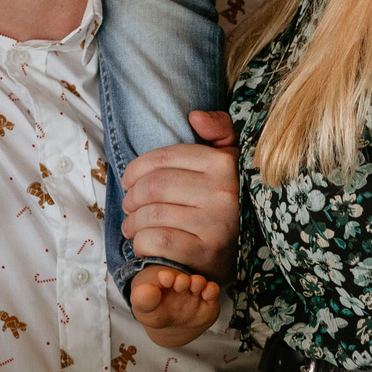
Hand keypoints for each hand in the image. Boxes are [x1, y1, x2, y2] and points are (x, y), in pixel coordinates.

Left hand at [119, 111, 237, 279]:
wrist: (243, 254)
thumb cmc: (226, 202)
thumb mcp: (231, 160)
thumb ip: (219, 130)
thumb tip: (195, 116)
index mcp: (223, 163)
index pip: (162, 158)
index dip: (135, 169)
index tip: (128, 181)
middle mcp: (223, 191)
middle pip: (153, 186)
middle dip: (131, 198)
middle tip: (129, 206)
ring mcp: (217, 223)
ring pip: (152, 215)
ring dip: (132, 223)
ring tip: (131, 226)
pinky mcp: (207, 252)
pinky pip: (158, 241)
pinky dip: (142, 243)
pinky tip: (143, 243)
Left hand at [130, 266, 220, 346]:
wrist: (172, 328)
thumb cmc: (156, 314)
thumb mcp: (144, 308)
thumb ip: (142, 299)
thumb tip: (147, 289)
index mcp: (163, 284)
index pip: (165, 277)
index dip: (166, 277)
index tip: (164, 279)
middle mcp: (180, 286)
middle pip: (184, 279)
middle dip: (182, 280)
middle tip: (179, 283)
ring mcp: (195, 293)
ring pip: (199, 282)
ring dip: (197, 282)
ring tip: (193, 287)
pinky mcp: (208, 302)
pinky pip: (212, 291)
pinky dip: (212, 290)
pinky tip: (207, 293)